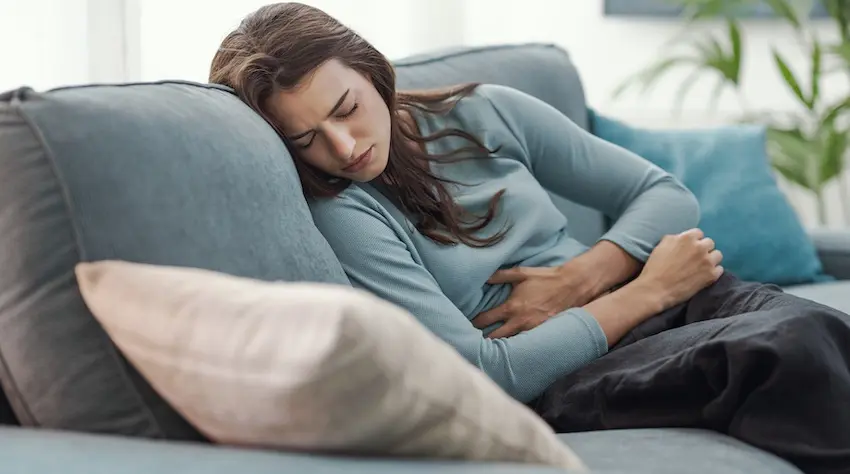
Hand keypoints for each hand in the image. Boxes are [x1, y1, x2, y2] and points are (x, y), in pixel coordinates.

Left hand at [473, 264, 599, 338]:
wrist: (572, 285)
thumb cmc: (545, 278)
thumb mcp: (520, 273)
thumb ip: (499, 276)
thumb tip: (482, 277)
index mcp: (511, 307)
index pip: (485, 320)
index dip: (474, 324)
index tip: (466, 325)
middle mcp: (520, 322)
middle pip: (495, 339)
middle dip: (483, 341)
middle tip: (472, 343)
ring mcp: (532, 330)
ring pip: (510, 345)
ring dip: (499, 346)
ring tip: (487, 350)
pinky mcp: (542, 333)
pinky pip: (526, 344)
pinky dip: (517, 346)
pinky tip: (510, 349)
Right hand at [637, 228, 723, 309]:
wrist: (656, 288)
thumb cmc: (655, 267)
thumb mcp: (661, 245)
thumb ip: (675, 238)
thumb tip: (682, 239)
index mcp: (687, 237)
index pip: (698, 233)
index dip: (693, 241)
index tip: (688, 248)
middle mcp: (700, 247)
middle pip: (710, 243)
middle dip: (703, 249)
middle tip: (695, 258)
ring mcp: (707, 261)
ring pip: (718, 255)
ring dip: (711, 259)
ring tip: (702, 266)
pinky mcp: (711, 275)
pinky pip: (720, 269)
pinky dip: (713, 271)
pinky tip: (704, 275)